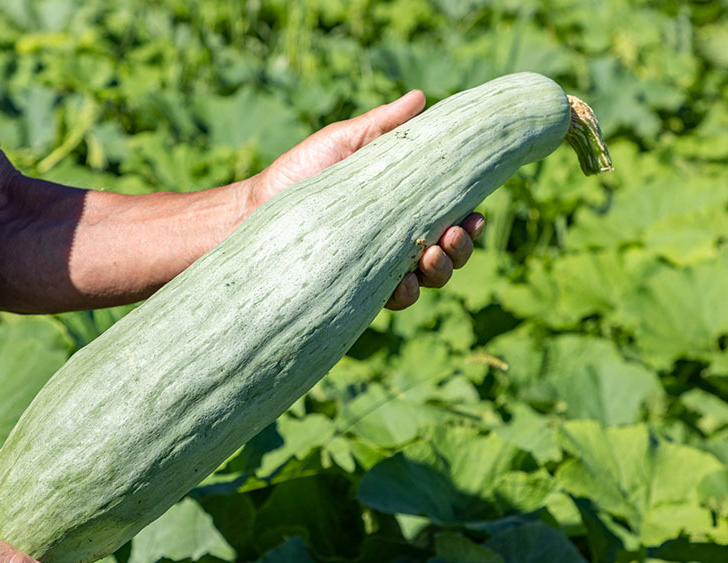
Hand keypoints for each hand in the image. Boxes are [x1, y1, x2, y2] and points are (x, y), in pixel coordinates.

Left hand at [247, 90, 483, 310]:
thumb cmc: (298, 174)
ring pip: (428, 279)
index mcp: (402, 206)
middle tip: (454, 236)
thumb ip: (382, 125)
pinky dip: (405, 293)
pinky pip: (392, 300)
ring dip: (441, 271)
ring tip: (430, 256)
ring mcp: (378, 266)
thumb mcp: (342, 143)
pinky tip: (404, 283)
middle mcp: (396, 239)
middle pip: (449, 252)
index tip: (474, 215)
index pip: (449, 215)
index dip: (469, 221)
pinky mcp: (357, 289)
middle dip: (462, 249)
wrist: (254, 211)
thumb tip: (420, 98)